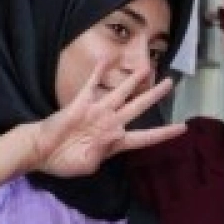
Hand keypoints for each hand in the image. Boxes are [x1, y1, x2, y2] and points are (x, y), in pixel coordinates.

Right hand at [28, 62, 184, 177]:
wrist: (40, 151)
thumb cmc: (64, 162)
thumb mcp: (88, 165)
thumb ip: (103, 152)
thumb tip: (115, 135)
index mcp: (115, 141)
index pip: (146, 137)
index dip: (164, 133)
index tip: (183, 127)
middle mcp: (111, 123)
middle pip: (139, 107)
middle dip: (155, 95)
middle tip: (170, 83)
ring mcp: (97, 111)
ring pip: (121, 92)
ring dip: (133, 80)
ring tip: (148, 67)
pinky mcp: (81, 103)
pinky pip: (92, 84)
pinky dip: (98, 72)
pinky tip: (106, 59)